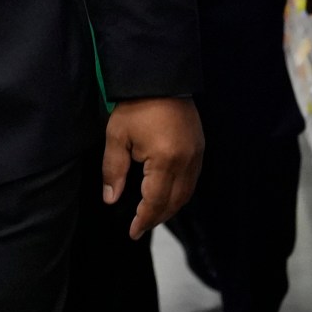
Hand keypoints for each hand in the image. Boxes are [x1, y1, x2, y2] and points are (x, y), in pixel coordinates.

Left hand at [104, 97, 203, 240]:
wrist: (161, 79)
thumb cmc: (136, 106)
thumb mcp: (117, 137)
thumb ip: (113, 171)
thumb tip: (111, 199)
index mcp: (166, 160)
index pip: (156, 201)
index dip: (144, 219)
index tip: (133, 232)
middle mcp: (187, 161)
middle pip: (175, 201)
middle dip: (157, 217)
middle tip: (140, 227)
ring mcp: (197, 155)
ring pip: (187, 193)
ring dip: (170, 207)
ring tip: (151, 215)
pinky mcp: (200, 149)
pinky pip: (192, 180)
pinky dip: (179, 193)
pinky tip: (166, 195)